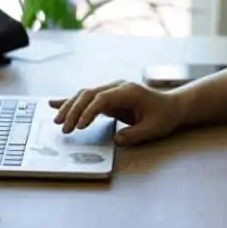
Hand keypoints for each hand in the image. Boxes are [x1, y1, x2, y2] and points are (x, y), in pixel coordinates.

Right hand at [49, 81, 184, 144]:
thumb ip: (135, 134)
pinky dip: (71, 101)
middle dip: (74, 110)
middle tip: (64, 128)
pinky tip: (54, 104)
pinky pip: (86, 98)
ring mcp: (111, 90)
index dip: (89, 111)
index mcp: (128, 91)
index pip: (102, 98)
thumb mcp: (153, 128)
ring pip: (84, 94)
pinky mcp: (108, 97)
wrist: (172, 106)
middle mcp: (117, 87)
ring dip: (69, 106)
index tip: (80, 127)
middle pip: (89, 94)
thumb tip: (116, 140)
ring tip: (57, 121)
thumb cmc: (164, 116)